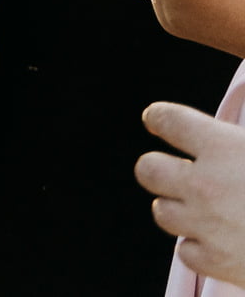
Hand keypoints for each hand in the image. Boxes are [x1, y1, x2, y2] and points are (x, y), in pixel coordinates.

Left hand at [138, 101, 244, 285]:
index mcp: (223, 146)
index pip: (168, 120)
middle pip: (146, 169)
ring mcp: (206, 225)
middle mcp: (205, 184)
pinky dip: (199, 247)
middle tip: (179, 172)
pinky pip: (185, 251)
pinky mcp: (215, 262)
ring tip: (207, 209)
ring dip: (180, 209)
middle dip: (160, 169)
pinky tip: (221, 240)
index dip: (161, 118)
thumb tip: (230, 134)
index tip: (159, 121)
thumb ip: (240, 139)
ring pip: (161, 212)